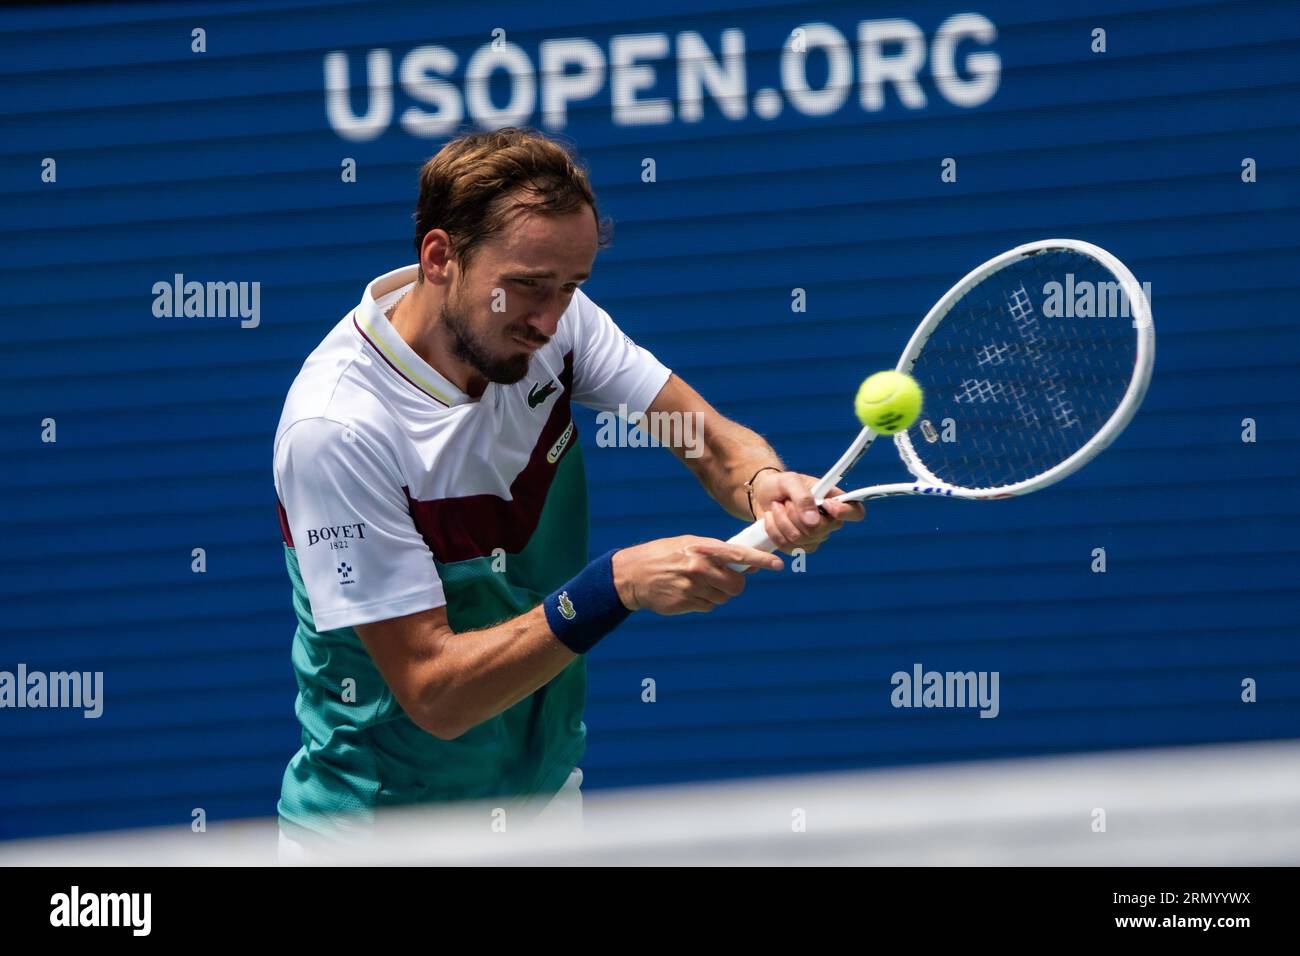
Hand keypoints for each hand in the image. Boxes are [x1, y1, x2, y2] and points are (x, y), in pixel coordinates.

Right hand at [612, 536, 782, 614]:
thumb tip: (750, 566)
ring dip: (717, 593)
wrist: (632, 574)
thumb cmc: (665, 555)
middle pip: (736, 585)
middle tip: (723, 580)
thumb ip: (719, 554)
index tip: (778, 565)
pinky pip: (708, 606)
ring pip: (722, 598)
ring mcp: (692, 587)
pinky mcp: (686, 603)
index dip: (761, 560)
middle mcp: (699, 567)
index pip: (739, 555)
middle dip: (734, 585)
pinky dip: (703, 601)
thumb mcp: (690, 544)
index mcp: (701, 548)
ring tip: (697, 583)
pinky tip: (687, 592)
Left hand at [751, 471, 864, 553]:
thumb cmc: (781, 485)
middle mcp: (829, 522)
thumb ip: (802, 497)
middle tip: (786, 500)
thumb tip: (813, 522)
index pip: (855, 512)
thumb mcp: (790, 480)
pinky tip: (772, 519)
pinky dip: (773, 530)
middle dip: (794, 513)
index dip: (844, 512)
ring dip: (781, 520)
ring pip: (799, 539)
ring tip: (776, 507)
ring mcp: (815, 537)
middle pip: (818, 530)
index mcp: (834, 501)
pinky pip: (786, 546)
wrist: (764, 495)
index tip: (825, 503)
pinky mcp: (799, 547)